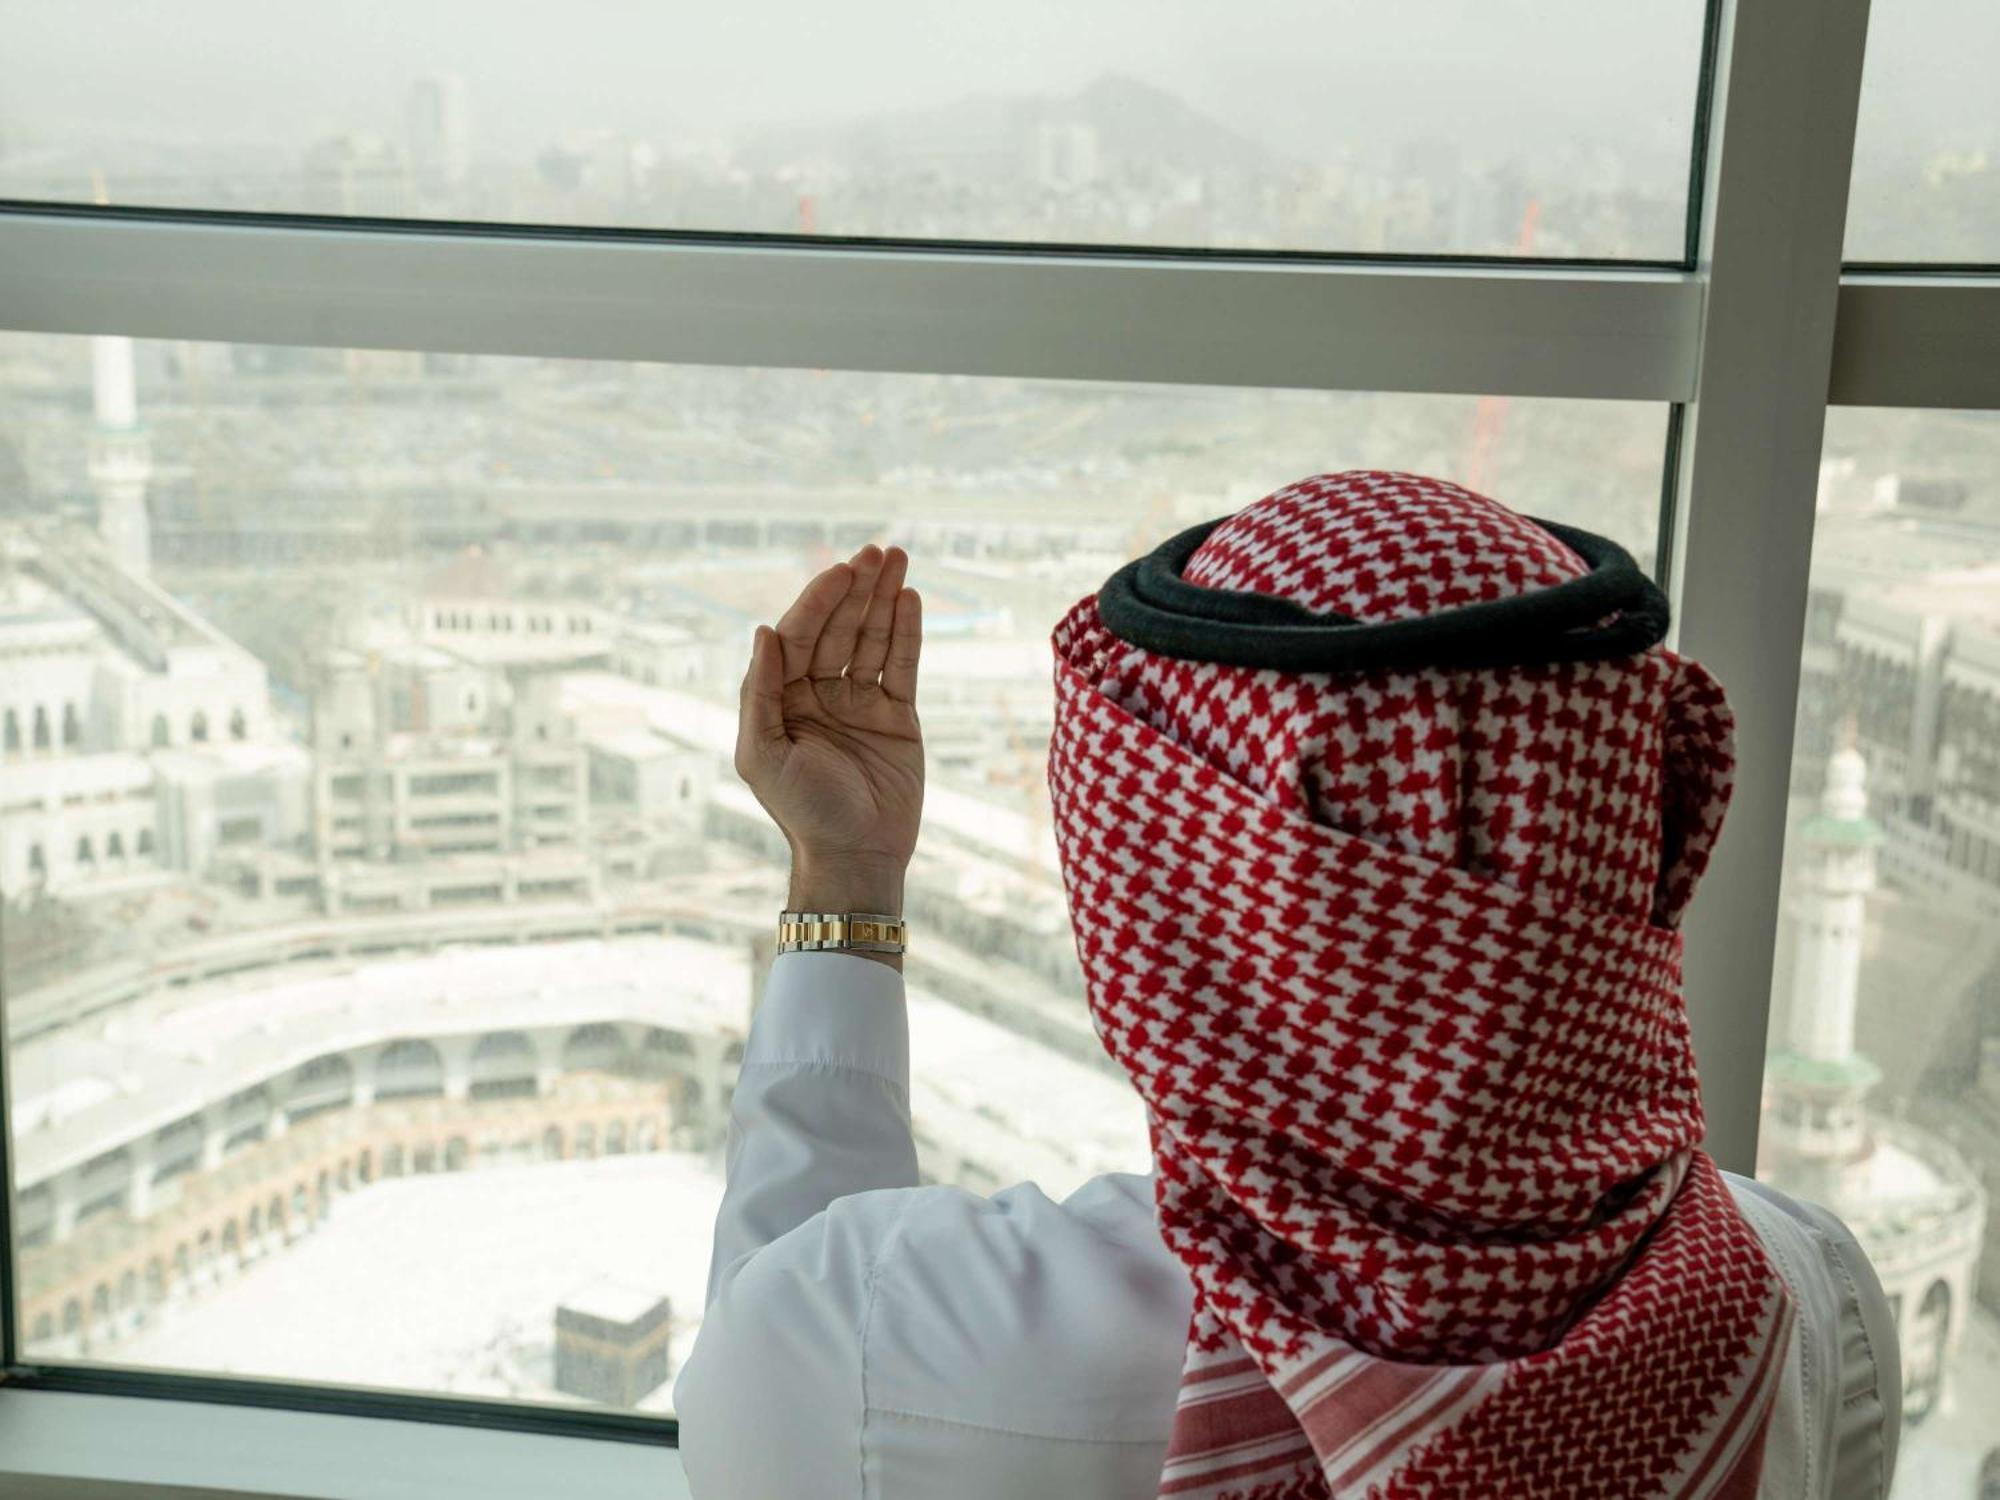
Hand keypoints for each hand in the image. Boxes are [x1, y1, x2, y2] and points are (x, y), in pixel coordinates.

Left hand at [736, 545, 923, 917]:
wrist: (856, 857)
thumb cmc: (802, 812)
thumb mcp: (763, 754)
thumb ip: (759, 692)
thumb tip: (762, 631)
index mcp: (783, 700)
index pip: (799, 636)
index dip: (818, 602)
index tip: (841, 572)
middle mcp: (820, 694)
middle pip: (839, 629)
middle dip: (856, 589)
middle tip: (876, 551)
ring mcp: (860, 704)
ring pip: (873, 639)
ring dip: (884, 599)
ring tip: (898, 558)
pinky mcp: (897, 717)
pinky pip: (903, 666)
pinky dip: (908, 633)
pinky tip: (911, 599)